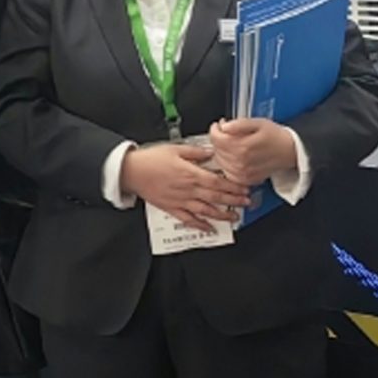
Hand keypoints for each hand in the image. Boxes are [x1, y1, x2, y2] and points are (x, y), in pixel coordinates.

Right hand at [120, 142, 254, 231]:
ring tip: (234, 217)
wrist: (132, 171)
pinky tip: (209, 228)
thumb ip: (196, 152)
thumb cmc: (151, 159)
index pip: (218, 182)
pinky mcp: (172, 208)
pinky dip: (200, 225)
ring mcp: (180, 201)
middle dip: (233, 201)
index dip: (233, 187)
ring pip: (206, 211)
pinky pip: (189, 220)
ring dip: (222, 215)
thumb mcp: (175, 148)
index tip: (244, 188)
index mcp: (191, 174)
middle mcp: (188, 189)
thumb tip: (211, 152)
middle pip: (216, 197)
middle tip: (246, 203)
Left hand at [207, 117, 298, 186]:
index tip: (219, 125)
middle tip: (226, 132)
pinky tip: (233, 157)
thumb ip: (239, 124)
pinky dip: (226, 164)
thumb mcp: (258, 123)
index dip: (215, 129)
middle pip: (217, 150)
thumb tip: (224, 126)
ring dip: (221, 152)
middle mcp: (242, 162)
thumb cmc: (274, 136)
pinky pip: (227, 173)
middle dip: (218, 139)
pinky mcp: (246, 180)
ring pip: (220, 162)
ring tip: (231, 144)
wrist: (289, 151)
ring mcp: (243, 173)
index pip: (217, 138)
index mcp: (244, 146)